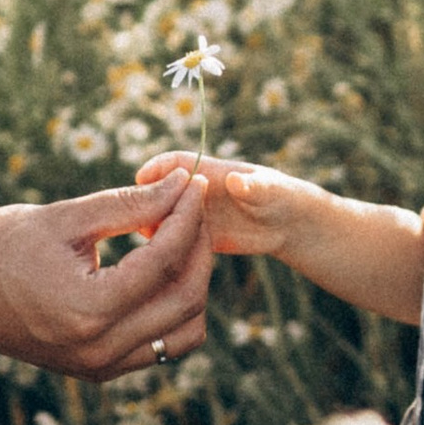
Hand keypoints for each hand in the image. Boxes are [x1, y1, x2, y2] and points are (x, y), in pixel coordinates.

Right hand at [0, 178, 212, 379]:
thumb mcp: (63, 217)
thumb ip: (128, 204)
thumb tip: (183, 184)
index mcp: (88, 310)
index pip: (164, 262)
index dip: (187, 217)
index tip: (193, 183)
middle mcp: (100, 350)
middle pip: (186, 299)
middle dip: (199, 246)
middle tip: (191, 207)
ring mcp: (101, 368)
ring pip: (185, 331)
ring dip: (193, 282)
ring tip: (175, 239)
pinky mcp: (100, 371)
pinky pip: (162, 345)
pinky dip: (173, 309)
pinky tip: (157, 269)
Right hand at [134, 150, 308, 260]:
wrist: (287, 223)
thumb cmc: (279, 194)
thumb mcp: (268, 188)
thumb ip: (251, 186)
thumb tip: (235, 181)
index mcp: (209, 171)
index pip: (175, 163)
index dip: (157, 168)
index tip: (141, 178)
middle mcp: (196, 193)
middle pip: (163, 193)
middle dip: (149, 201)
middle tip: (136, 216)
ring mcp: (195, 216)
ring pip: (166, 219)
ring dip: (153, 226)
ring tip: (145, 239)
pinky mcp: (199, 239)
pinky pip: (178, 243)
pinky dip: (167, 249)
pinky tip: (161, 260)